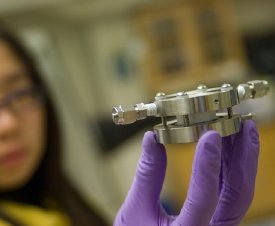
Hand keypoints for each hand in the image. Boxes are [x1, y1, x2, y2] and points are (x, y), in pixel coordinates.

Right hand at [114, 120, 258, 225]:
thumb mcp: (136, 210)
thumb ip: (146, 175)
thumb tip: (151, 139)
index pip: (203, 199)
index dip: (207, 165)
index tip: (210, 137)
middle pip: (237, 195)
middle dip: (243, 157)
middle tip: (243, 127)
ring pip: (238, 193)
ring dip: (240, 160)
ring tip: (237, 132)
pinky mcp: (217, 221)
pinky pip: (230, 194)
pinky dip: (230, 169)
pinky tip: (227, 151)